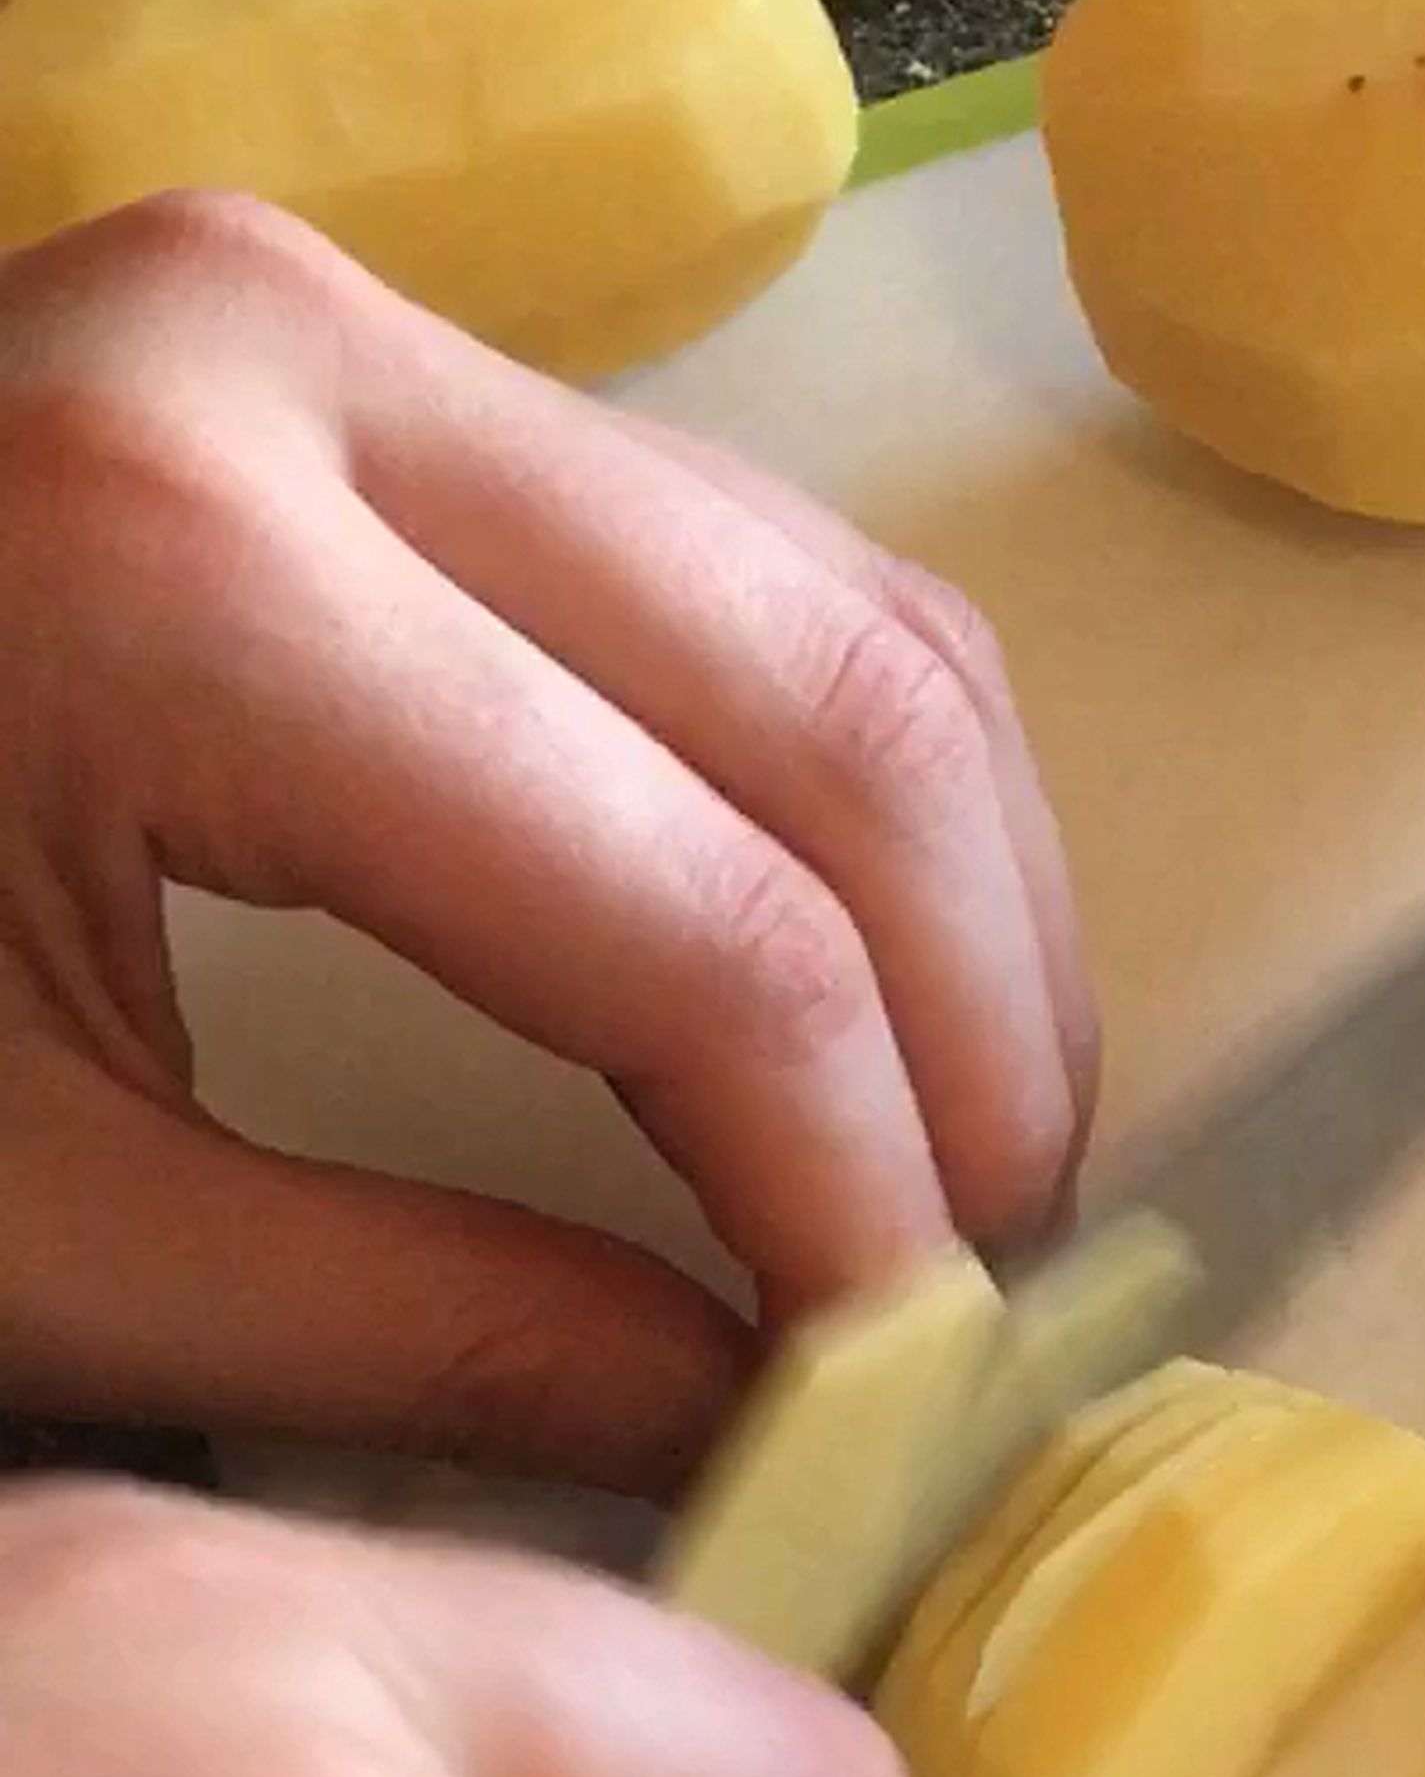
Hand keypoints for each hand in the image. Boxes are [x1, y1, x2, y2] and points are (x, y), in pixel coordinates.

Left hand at [0, 191, 1099, 1494]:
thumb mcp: (31, 1227)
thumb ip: (417, 1340)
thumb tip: (754, 1435)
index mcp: (183, 578)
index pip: (710, 936)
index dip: (860, 1210)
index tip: (906, 1407)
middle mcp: (320, 373)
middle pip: (849, 731)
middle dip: (978, 1062)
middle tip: (971, 1302)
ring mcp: (374, 340)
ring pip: (862, 628)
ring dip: (973, 928)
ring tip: (962, 1168)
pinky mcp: (405, 374)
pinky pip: (770, 573)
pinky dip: (883, 806)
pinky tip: (884, 993)